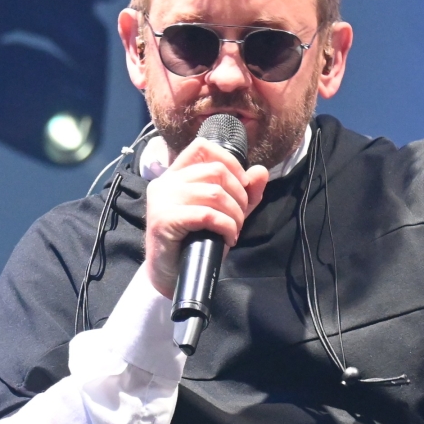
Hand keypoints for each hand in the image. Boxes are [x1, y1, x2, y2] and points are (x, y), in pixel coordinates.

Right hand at [142, 137, 268, 298]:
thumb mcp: (224, 213)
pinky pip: (207, 215)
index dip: (230, 162)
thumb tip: (261, 171)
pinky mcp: (164, 219)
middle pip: (215, 170)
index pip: (203, 147)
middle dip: (239, 194)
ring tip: (234, 230)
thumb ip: (243, 193)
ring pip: (214, 193)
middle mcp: (165, 182)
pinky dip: (226, 226)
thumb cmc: (195, 243)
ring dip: (235, 214)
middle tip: (239, 217)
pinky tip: (227, 238)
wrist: (170, 275)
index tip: (242, 186)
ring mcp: (162, 199)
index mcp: (176, 175)